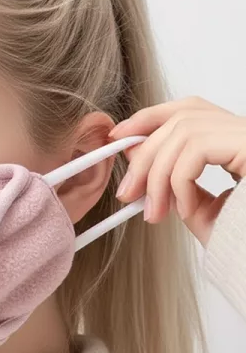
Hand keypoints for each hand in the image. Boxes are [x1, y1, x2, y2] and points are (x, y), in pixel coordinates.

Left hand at [109, 96, 245, 245]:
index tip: (118, 138)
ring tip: (155, 211)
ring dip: (158, 173)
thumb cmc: (244, 242)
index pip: (188, 110)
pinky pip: (199, 148)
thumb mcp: (202, 211)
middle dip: (144, 154)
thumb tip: (137, 161)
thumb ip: (173, 184)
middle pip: (181, 117)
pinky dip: (179, 180)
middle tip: (126, 192)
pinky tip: (183, 210)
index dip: (148, 118)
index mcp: (235, 140)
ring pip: (184, 130)